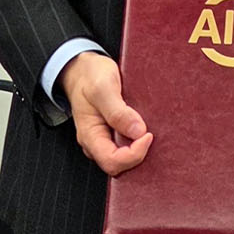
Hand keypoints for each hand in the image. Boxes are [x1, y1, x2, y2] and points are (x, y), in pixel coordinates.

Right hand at [59, 51, 152, 175]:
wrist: (83, 68)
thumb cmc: (89, 76)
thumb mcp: (103, 87)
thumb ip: (118, 111)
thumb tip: (137, 131)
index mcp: (90, 136)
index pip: (112, 161)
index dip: (134, 154)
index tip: (147, 134)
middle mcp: (96, 142)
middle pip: (120, 165)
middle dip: (139, 154)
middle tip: (150, 132)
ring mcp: (105, 138)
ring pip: (125, 157)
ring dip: (140, 148)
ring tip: (150, 129)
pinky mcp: (113, 132)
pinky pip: (127, 145)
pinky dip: (139, 140)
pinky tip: (147, 128)